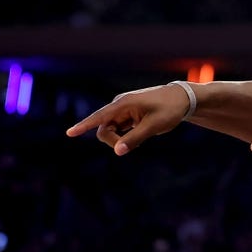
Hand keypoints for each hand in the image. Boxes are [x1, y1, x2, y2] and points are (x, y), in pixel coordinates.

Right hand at [65, 83, 189, 154]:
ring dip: (121, 140)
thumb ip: (134, 139)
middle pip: (104, 129)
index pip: (99, 117)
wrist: (182, 99)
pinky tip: (140, 135)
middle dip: (113, 141)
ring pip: (111, 131)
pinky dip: (126, 137)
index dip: (84, 126)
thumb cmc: (169, 110)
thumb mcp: (154, 127)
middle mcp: (119, 105)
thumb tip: (117, 152)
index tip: (69, 133)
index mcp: (124, 104)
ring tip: (142, 136)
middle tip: (133, 146)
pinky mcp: (127, 115)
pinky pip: (119, 130)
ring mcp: (123, 110)